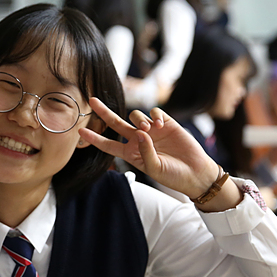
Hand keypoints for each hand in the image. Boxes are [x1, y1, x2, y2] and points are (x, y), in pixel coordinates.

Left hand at [78, 97, 219, 197]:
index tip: (80, 131)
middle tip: (92, 100)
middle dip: (103, 112)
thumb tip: (139, 133)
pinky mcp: (166, 123)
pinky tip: (159, 124)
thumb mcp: (155, 169)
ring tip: (148, 129)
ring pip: (135, 116)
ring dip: (138, 119)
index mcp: (131, 153)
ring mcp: (151, 130)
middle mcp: (138, 139)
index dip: (95, 138)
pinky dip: (154, 115)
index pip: (108, 144)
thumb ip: (144, 152)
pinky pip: (154, 112)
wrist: (195, 173)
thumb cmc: (173, 176)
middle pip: (116, 123)